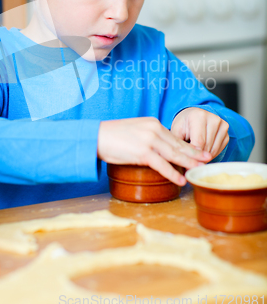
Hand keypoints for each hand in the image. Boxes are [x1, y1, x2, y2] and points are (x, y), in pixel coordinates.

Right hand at [97, 117, 211, 185]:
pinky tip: (180, 180)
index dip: (189, 146)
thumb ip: (149, 136)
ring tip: (199, 170)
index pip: (175, 137)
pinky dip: (173, 173)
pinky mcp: (142, 153)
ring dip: (189, 163)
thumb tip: (160, 148)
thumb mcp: (135, 130)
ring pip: (174, 154)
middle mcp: (154, 129)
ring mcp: (149, 141)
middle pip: (179, 144)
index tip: (200, 152)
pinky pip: (162, 165)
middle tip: (207, 159)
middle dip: (194, 153)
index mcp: (153, 123)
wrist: (96, 137)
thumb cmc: (113, 136)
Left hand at [171, 108, 228, 158]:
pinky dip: (211, 154)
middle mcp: (213, 119)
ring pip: (214, 150)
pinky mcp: (226, 131)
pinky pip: (219, 149)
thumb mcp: (176, 132)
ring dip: (204, 157)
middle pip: (207, 147)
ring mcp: (222, 124)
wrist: (193, 116)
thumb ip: (180, 145)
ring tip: (195, 157)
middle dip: (198, 158)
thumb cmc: (183, 125)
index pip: (199, 142)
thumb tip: (184, 162)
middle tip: (190, 163)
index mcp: (198, 116)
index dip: (193, 155)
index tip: (187, 163)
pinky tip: (203, 151)